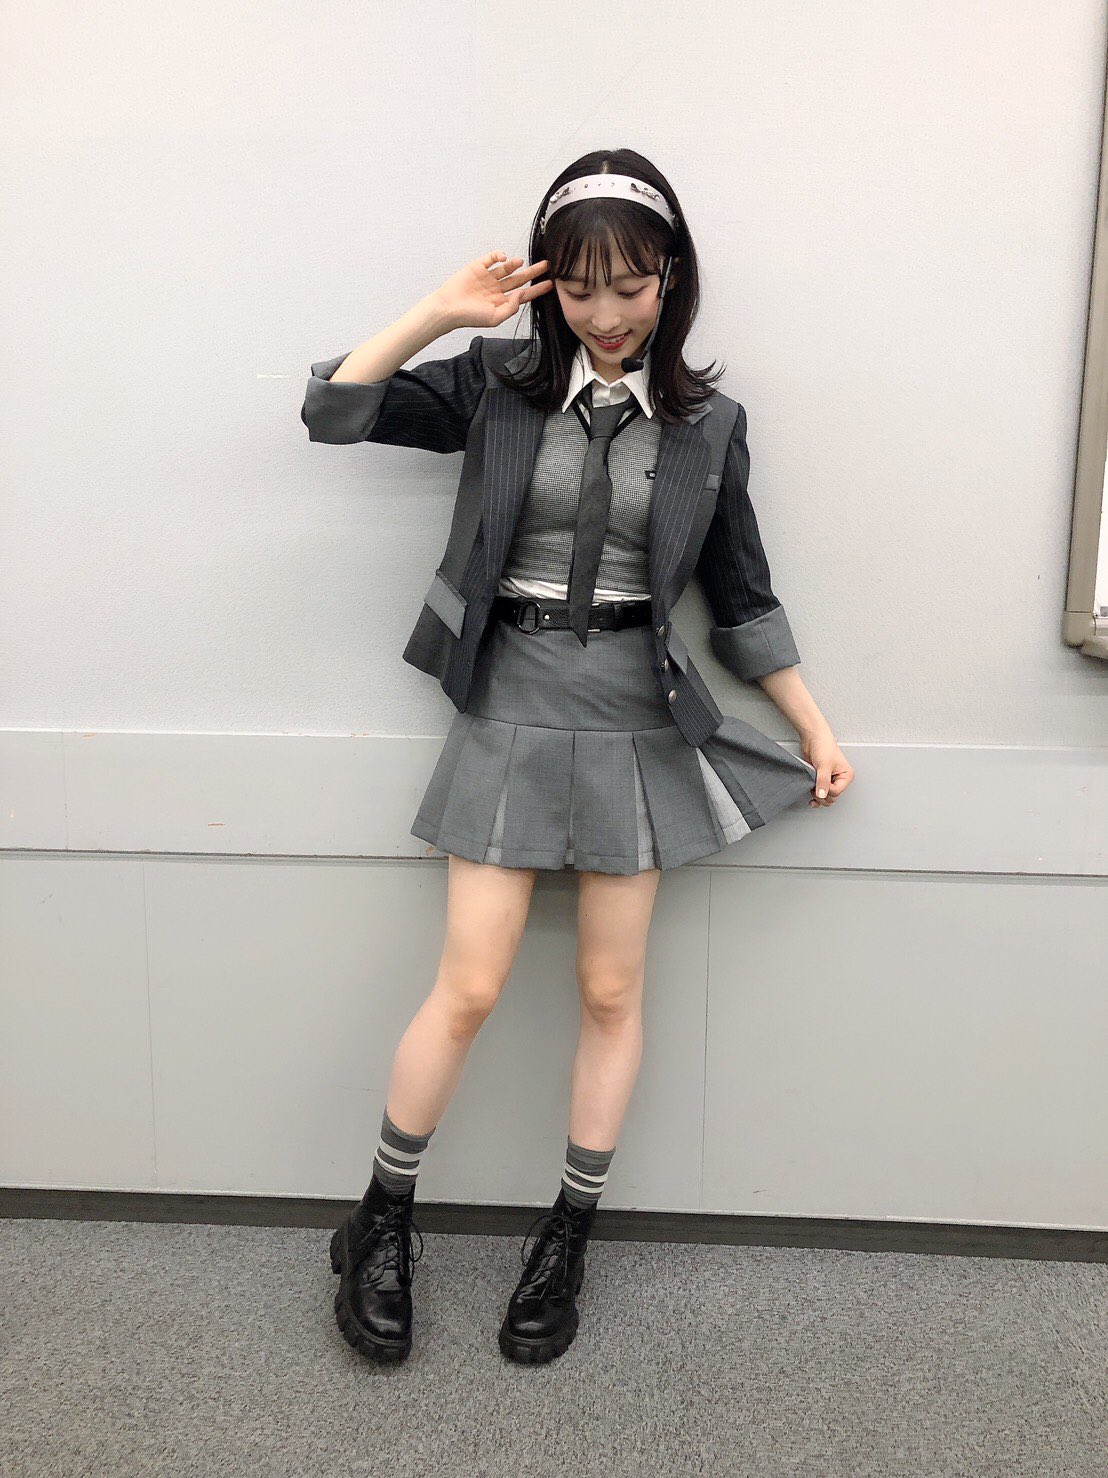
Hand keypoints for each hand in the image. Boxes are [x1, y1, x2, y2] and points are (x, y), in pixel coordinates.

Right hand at [430, 251, 554, 330]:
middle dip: (533, 272)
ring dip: (515, 264)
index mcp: (501, 302)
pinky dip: (498, 255)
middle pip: (519, 279)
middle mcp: (497, 289)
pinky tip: (504, 257)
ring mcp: (488, 277)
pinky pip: (491, 258)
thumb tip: (522, 292)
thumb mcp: (495, 318)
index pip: (524, 294)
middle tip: (547, 265)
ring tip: (520, 262)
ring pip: (506, 268)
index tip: (550, 284)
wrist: (448, 308)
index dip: (537, 289)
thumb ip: (511, 308)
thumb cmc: (470, 316)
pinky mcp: (478, 267)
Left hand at [800, 728, 853, 807]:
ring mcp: (830, 780)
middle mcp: (840, 779)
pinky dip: (815, 797)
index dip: (826, 790)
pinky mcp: (821, 780)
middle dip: (822, 795)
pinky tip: (811, 797)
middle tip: (815, 786)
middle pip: (832, 797)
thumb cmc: (823, 746)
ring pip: (826, 797)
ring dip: (818, 796)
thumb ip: (823, 781)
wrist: (812, 738)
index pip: (837, 792)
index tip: (820, 782)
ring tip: (812, 787)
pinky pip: (820, 794)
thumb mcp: (824, 765)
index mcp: (846, 776)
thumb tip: (822, 795)